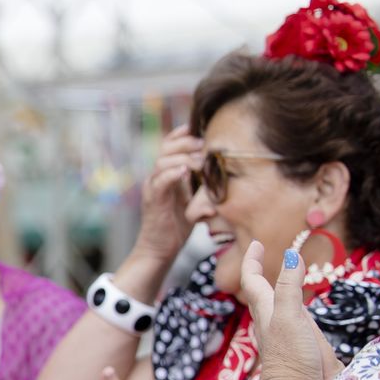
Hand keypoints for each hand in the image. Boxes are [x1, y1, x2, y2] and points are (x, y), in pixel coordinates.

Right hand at [134, 126, 202, 263]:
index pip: (170, 144)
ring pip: (162, 161)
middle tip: (206, 145)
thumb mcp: (193, 197)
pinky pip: (160, 181)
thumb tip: (225, 167)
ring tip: (200, 162)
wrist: (159, 248)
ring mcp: (153, 187)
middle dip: (187, 142)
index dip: (184, 133)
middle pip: (166, 147)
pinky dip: (172, 174)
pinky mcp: (153, 200)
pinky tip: (186, 172)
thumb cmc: (179, 224)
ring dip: (183, 158)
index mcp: (166, 173)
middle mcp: (157, 176)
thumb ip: (201, 181)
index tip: (204, 130)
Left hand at [237, 241, 337, 379]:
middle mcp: (273, 318)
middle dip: (260, 270)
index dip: (252, 261)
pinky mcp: (301, 341)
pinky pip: (295, 316)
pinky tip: (301, 307)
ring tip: (284, 272)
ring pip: (277, 302)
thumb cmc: (290, 356)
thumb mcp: (288, 315)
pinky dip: (294, 303)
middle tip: (263, 253)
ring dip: (277, 286)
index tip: (257, 243)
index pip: (253, 280)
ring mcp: (287, 330)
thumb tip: (290, 255)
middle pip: (262, 290)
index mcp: (266, 309)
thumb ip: (289, 286)